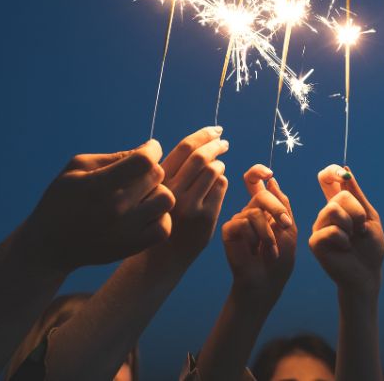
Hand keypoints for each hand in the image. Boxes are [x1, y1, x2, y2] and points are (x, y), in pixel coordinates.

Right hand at [22, 140, 174, 271]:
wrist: (49, 246)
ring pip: (166, 199)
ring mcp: (127, 230)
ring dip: (157, 192)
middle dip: (150, 169)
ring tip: (142, 195)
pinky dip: (160, 217)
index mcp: (99, 185)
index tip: (149, 149)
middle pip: (157, 176)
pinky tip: (145, 213)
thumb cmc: (62, 200)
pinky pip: (165, 227)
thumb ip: (113, 157)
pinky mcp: (133, 246)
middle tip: (138, 175)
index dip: (152, 149)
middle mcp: (116, 208)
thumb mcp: (77, 168)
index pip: (144, 161)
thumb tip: (146, 150)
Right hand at [161, 126, 229, 261]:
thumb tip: (200, 142)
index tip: (215, 130)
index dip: (203, 134)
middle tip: (224, 142)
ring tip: (218, 166)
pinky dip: (222, 180)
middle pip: (201, 156)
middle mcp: (172, 191)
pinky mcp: (205, 217)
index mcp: (159, 180)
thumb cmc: (163, 215)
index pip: (184, 148)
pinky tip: (217, 184)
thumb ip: (175, 170)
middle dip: (216, 144)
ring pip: (214, 170)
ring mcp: (190, 205)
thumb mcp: (161, 190)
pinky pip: (221, 186)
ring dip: (219, 164)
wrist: (164, 254)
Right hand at [222, 165, 296, 301]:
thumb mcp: (289, 229)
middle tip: (286, 225)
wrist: (266, 283)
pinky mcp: (229, 230)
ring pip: (254, 211)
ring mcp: (238, 220)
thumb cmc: (280, 259)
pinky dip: (255, 237)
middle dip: (276, 209)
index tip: (269, 173)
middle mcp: (249, 211)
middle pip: (260, 194)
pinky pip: (242, 222)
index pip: (255, 182)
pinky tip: (255, 251)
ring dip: (268, 233)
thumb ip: (282, 205)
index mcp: (264, 208)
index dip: (258, 172)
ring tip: (271, 250)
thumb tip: (271, 180)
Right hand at [309, 165, 383, 296]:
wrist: (368, 274)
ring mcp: (318, 227)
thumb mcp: (369, 217)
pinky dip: (345, 240)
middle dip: (357, 212)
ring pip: (334, 210)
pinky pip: (331, 230)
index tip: (341, 173)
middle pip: (340, 196)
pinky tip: (345, 249)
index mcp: (338, 205)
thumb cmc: (370, 248)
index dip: (331, 172)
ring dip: (352, 225)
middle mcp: (325, 214)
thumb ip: (357, 195)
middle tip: (360, 230)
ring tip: (352, 239)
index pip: (327, 180)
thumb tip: (345, 169)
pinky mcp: (315, 242)